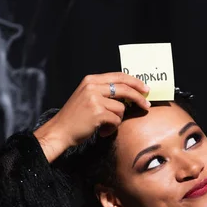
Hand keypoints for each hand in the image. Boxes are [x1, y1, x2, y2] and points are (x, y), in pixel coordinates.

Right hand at [34, 72, 149, 161]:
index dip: (135, 82)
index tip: (145, 89)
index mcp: (91, 80)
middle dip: (139, 97)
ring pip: (121, 108)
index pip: (119, 76)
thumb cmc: (75, 118)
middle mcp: (92, 86)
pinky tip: (102, 131)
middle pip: (125, 88)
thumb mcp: (87, 97)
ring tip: (106, 125)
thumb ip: (103, 92)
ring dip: (117, 120)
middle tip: (147, 105)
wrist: (60, 130)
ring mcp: (94, 99)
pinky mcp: (97, 113)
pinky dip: (112, 128)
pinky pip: (116, 120)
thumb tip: (128, 94)